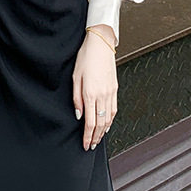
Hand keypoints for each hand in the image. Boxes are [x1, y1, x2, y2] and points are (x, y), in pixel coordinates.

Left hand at [72, 25, 117, 150]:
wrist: (101, 44)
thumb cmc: (86, 57)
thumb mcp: (75, 77)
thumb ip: (76, 98)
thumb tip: (79, 115)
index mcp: (90, 93)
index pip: (90, 122)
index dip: (88, 136)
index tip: (85, 144)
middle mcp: (102, 95)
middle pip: (100, 123)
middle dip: (96, 137)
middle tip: (91, 146)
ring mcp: (111, 92)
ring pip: (109, 118)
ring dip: (104, 131)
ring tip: (98, 139)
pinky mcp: (115, 88)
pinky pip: (114, 109)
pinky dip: (111, 120)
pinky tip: (107, 125)